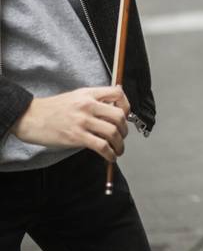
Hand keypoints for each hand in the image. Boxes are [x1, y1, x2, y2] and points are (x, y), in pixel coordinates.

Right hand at [12, 86, 130, 162]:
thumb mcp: (76, 96)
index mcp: (88, 94)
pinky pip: (101, 146)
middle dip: (125, 129)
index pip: (117, 94)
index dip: (126, 105)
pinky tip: (110, 157)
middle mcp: (88, 105)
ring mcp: (82, 121)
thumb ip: (94, 99)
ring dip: (120, 144)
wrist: (29, 117)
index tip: (126, 115)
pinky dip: (110, 153)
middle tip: (123, 136)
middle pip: (119, 115)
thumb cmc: (52, 108)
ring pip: (113, 132)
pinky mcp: (76, 137)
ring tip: (118, 149)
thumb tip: (114, 106)